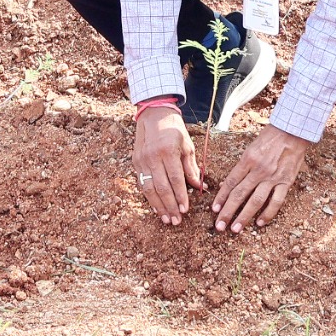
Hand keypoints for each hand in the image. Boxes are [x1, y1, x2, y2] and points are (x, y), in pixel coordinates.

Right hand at [133, 105, 204, 224]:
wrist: (153, 114)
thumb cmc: (174, 129)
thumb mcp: (187, 145)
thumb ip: (192, 167)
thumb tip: (200, 187)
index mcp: (168, 150)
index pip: (175, 178)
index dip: (181, 196)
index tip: (185, 210)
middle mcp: (152, 156)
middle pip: (161, 187)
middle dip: (170, 206)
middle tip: (176, 221)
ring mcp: (141, 160)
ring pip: (149, 189)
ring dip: (158, 207)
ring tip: (167, 219)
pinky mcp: (135, 162)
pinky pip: (142, 184)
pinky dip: (149, 198)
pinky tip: (156, 208)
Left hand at [212, 126, 307, 232]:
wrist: (293, 131)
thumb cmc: (270, 138)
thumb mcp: (251, 148)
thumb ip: (241, 166)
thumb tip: (229, 184)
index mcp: (248, 160)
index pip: (231, 182)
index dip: (221, 197)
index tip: (214, 209)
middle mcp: (259, 170)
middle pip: (240, 194)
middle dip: (228, 212)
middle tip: (220, 226)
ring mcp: (273, 177)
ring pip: (256, 201)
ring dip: (244, 217)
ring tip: (235, 229)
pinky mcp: (286, 182)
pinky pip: (276, 202)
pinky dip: (267, 214)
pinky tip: (259, 223)